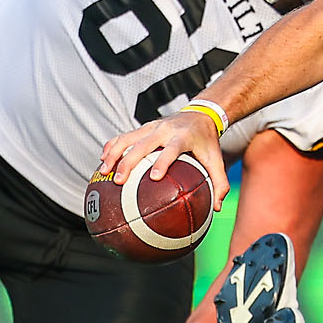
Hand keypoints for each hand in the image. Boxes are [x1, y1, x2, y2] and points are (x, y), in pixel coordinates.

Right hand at [97, 111, 230, 208]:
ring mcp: (152, 127)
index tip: (155, 177)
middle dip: (128, 161)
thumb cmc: (207, 142)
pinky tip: (102, 160)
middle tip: (119, 180)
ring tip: (103, 172)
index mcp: (183, 137)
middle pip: (142, 144)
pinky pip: (124, 136)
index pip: (171, 149)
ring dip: (114, 154)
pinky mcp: (144, 127)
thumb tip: (217, 209)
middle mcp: (165, 130)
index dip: (163, 161)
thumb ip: (219, 184)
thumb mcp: (217, 160)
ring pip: (128, 138)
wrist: (201, 114)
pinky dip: (112, 146)